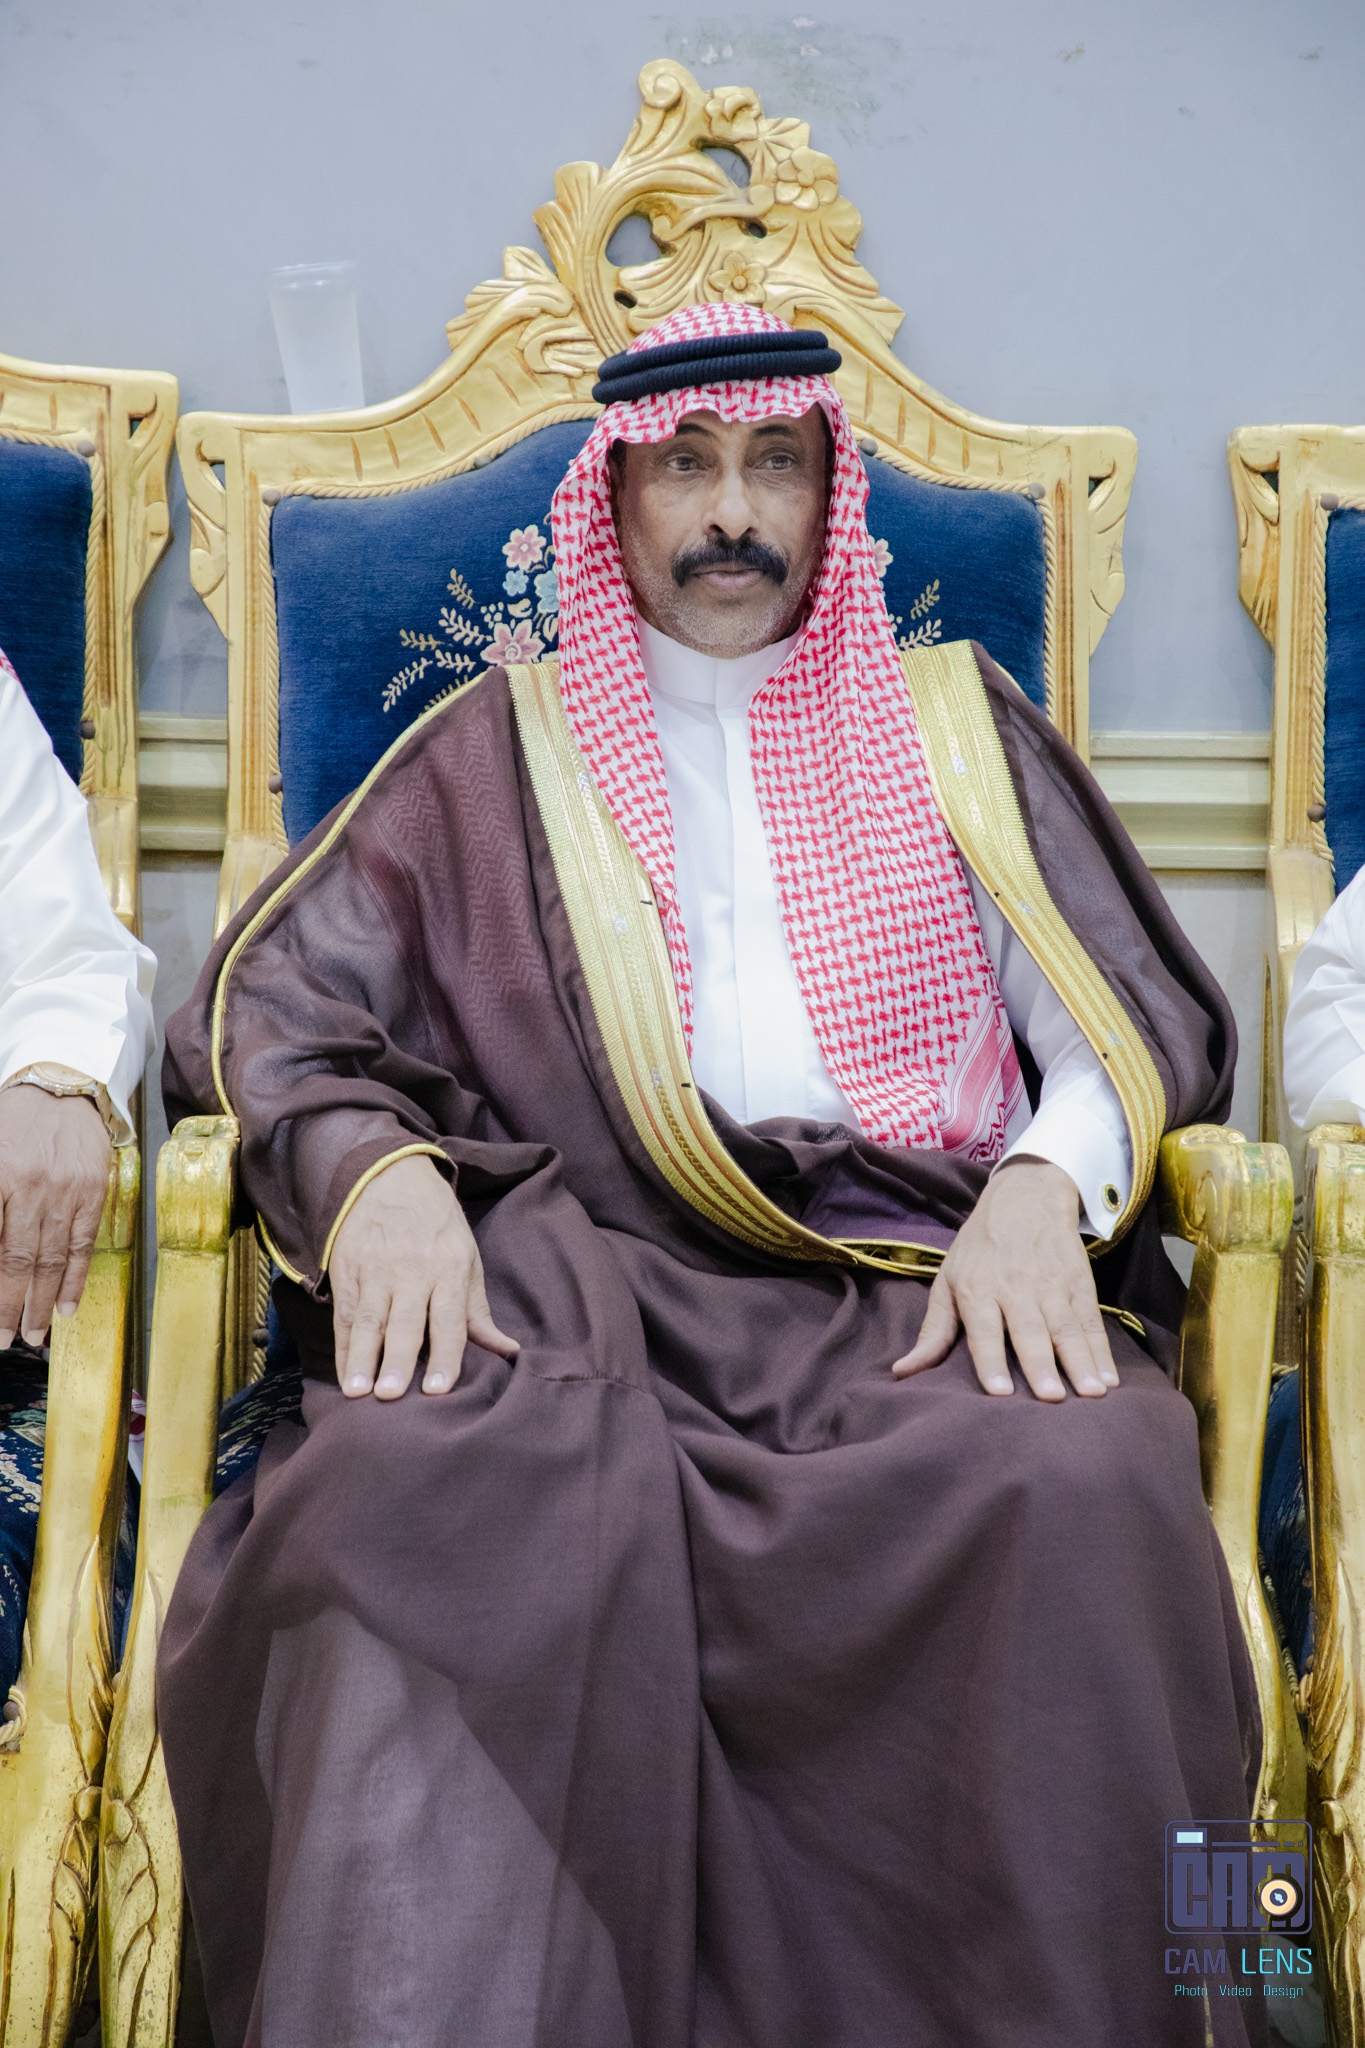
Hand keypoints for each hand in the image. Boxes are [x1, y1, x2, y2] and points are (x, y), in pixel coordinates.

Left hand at [0, 1086, 111, 1349]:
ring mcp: (64, 1192)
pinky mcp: (92, 1193)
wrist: (61, 1087)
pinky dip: (75, 1280)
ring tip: (33, 1333)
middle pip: (17, 1260)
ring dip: (41, 1302)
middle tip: (4, 1340)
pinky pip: (83, 1245)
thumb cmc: (13, 1122)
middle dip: (8, 1305)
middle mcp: (30, 1187)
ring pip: (51, 1259)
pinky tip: (68, 1307)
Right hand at [328, 1155, 518, 1400]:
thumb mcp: (467, 1257)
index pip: (449, 1320)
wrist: (389, 1175)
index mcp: (449, 1269)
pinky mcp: (346, 1271)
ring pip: (368, 1321)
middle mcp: (411, 1273)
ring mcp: (375, 1272)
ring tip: (358, 1394)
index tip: (437, 1390)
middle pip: (404, 1323)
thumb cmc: (436, 1224)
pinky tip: (345, 1377)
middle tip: (391, 1395)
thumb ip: (478, 1311)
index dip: (444, 1356)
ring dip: (362, 1360)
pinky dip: (343, 1349)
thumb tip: (508, 1352)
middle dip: (397, 1360)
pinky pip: (344, 1316)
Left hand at [892, 1158, 1116, 1401]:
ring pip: (1066, 1329)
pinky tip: (1109, 1377)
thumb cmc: (979, 1249)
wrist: (1025, 1197)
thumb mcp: (947, 1280)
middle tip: (1051, 1398)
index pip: (983, 1329)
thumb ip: (932, 1332)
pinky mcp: (1079, 1283)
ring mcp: (1051, 1285)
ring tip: (1092, 1392)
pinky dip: (1102, 1350)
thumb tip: (903, 1372)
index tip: (1000, 1393)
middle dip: (1040, 1365)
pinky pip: (1091, 1321)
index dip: (991, 1360)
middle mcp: (1015, 1287)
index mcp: (977, 1288)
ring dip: (1080, 1362)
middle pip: (1029, 1331)